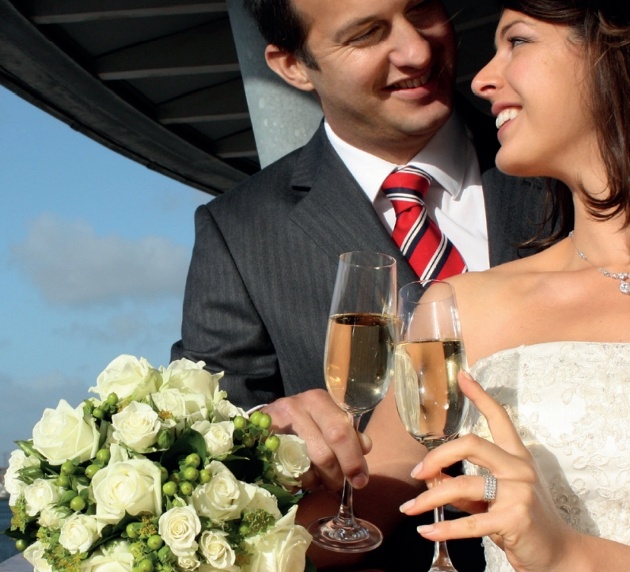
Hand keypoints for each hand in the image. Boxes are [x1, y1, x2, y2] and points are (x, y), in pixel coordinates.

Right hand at [262, 389, 370, 490]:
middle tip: (338, 485)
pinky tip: (302, 477)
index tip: (360, 480)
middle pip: (323, 453)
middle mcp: (296, 408)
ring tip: (320, 479)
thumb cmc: (305, 420)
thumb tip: (366, 447)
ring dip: (317, 481)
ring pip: (305, 467)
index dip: (353, 459)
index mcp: (318, 400)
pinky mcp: (262, 443)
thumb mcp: (328, 419)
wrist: (268, 418)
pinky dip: (298, 482)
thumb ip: (349, 433)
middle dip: (335, 475)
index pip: (340, 431)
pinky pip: (285, 474)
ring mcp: (276, 425)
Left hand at [399, 371, 579, 571]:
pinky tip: (426, 531)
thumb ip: (462, 483)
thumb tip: (428, 477)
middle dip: (437, 456)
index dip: (480, 395)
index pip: (499, 418)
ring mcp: (519, 493)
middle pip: (471, 444)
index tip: (463, 376)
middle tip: (417, 472)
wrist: (556, 553)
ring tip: (411, 508)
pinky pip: (470, 523)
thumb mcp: (491, 496)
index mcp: (516, 455)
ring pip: (463, 485)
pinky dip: (444, 528)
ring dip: (431, 497)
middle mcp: (519, 468)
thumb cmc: (518, 518)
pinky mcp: (515, 520)